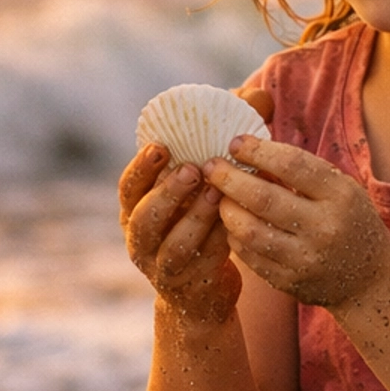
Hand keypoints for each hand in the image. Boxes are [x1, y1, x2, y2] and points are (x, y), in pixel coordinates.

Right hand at [119, 144, 241, 323]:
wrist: (201, 292)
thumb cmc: (199, 223)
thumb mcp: (194, 192)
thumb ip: (219, 147)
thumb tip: (260, 98)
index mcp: (134, 212)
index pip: (128, 188)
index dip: (141, 168)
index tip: (160, 146)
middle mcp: (140, 241)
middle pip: (145, 218)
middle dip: (168, 192)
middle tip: (192, 170)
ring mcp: (163, 267)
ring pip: (175, 244)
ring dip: (195, 217)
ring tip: (215, 194)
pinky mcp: (191, 286)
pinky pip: (205, 262)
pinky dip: (220, 240)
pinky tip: (235, 221)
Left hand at [207, 133, 389, 307]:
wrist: (369, 279)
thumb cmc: (348, 220)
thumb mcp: (341, 188)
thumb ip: (301, 171)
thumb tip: (249, 149)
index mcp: (340, 195)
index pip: (292, 165)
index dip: (258, 152)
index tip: (235, 144)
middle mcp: (324, 227)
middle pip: (263, 198)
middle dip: (229, 178)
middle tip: (211, 166)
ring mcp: (306, 259)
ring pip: (249, 230)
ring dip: (226, 209)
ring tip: (220, 196)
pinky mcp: (290, 282)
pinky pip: (249, 256)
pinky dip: (235, 236)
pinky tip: (234, 223)